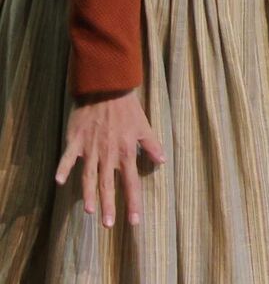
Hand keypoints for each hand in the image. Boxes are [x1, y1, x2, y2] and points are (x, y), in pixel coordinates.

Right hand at [55, 90, 166, 227]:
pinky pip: (68, 157)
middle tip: (108, 225)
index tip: (134, 221)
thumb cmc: (127, 109)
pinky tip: (59, 181)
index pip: (131, 183)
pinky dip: (63, 168)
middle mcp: (108, 154)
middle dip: (109, 206)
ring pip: (89, 176)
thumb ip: (152, 146)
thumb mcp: (144, 126)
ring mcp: (90, 149)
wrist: (108, 89)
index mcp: (125, 153)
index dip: (133, 202)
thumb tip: (162, 162)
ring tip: (89, 211)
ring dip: (88, 194)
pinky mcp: (76, 141)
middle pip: (108, 185)